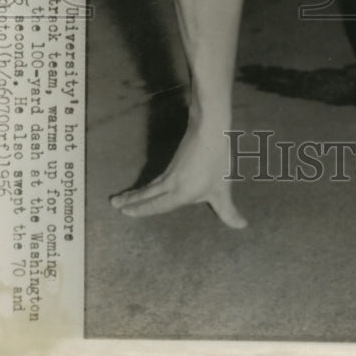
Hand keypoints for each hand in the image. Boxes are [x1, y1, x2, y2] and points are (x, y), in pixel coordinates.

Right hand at [110, 118, 246, 228]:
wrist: (210, 129)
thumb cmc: (217, 160)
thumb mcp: (223, 188)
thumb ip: (228, 211)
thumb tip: (242, 227)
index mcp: (180, 194)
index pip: (157, 206)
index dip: (142, 210)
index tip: (125, 212)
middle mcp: (171, 185)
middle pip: (148, 196)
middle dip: (131, 202)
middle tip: (114, 204)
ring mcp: (171, 172)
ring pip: (150, 187)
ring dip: (136, 194)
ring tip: (120, 198)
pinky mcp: (174, 162)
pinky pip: (155, 180)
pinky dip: (147, 186)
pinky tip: (146, 187)